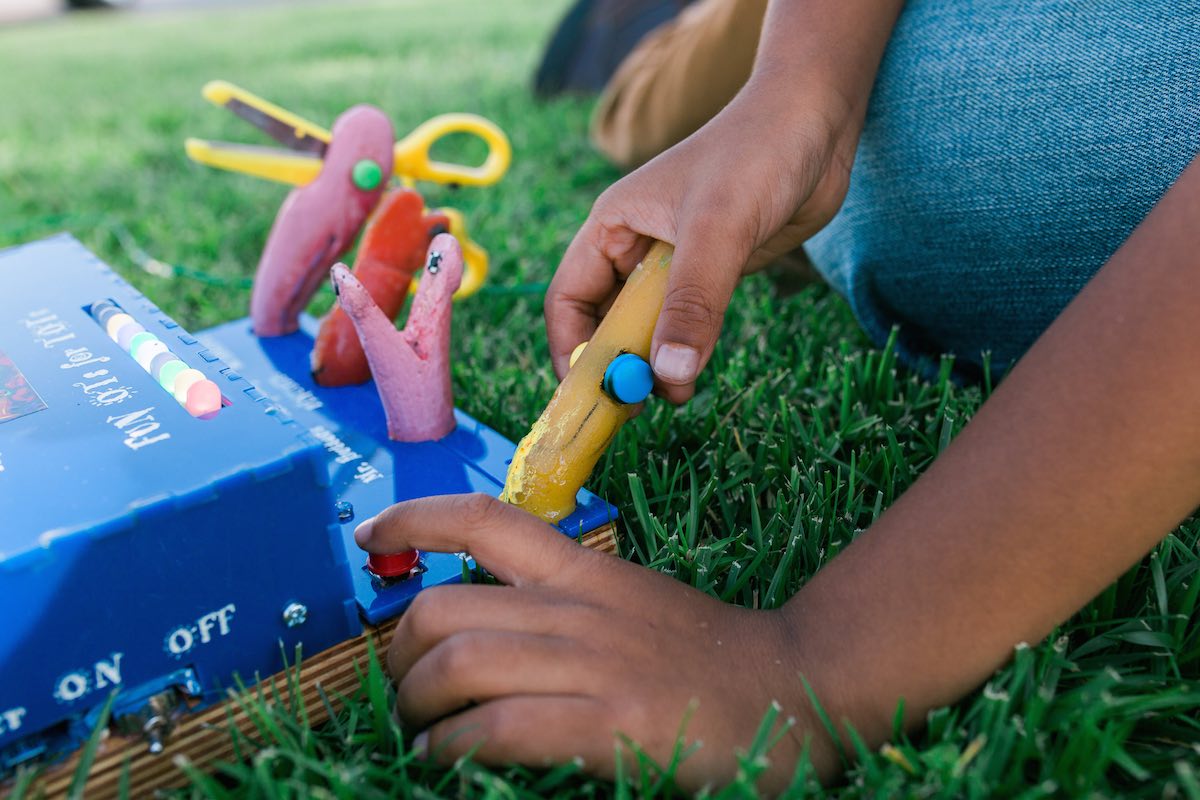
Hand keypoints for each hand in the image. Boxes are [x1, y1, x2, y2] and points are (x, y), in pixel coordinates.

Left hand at [354, 494, 832, 791]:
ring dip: (413, 705)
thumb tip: (486, 628)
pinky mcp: (608, 724)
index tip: (370, 535)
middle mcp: (579, 608)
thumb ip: (567, 605)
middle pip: (443, 607)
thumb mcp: (634, 603)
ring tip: (417, 731)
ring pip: (457, 664)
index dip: (415, 518)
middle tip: (398, 684)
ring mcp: (592, 665)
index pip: (485, 520)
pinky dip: (451, 749)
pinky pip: (495, 729)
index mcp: (586, 572)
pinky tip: (445, 763)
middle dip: (394, 650)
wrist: (801, 686)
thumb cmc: (711, 657)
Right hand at [545, 78, 854, 402]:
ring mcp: (674, 263)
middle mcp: (633, 247)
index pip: (568, 299)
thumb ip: (692, 303)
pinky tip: (694, 374)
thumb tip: (667, 376)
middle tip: (634, 409)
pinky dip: (683, 355)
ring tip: (676, 394)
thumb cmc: (756, 154)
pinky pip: (685, 326)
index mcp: (612, 227)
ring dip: (652, 366)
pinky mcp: (711, 274)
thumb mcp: (718, 230)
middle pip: (603, 322)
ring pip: (647, 330)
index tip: (590, 394)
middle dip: (615, 368)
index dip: (572, 349)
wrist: (817, 122)